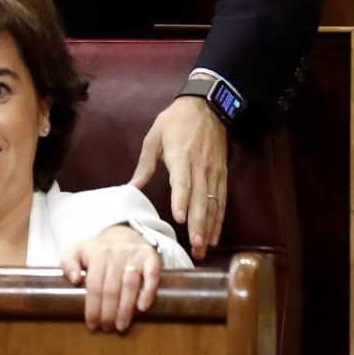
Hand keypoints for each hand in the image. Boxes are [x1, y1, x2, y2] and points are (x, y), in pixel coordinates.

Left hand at [61, 223, 162, 331]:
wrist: (125, 233)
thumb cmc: (98, 249)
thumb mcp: (77, 251)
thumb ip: (67, 263)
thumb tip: (74, 280)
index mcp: (98, 253)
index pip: (94, 285)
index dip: (93, 307)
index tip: (92, 324)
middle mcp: (116, 254)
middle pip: (111, 288)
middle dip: (108, 312)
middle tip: (106, 328)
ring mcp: (135, 256)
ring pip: (130, 285)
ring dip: (125, 309)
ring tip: (121, 326)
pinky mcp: (152, 258)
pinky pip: (152, 276)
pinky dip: (147, 293)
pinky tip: (141, 308)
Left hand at [130, 95, 226, 258]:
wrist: (207, 107)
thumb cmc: (175, 121)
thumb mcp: (154, 137)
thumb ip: (144, 165)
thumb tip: (131, 187)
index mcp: (181, 156)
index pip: (182, 181)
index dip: (181, 200)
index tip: (180, 219)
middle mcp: (200, 167)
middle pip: (200, 200)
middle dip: (198, 225)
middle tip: (195, 247)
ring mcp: (213, 172)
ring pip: (213, 204)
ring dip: (209, 228)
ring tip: (203, 248)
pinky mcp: (222, 175)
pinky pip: (221, 200)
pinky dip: (219, 219)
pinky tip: (214, 235)